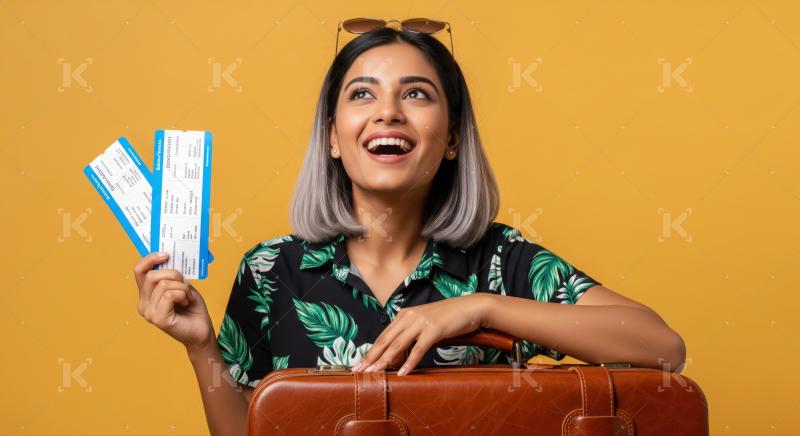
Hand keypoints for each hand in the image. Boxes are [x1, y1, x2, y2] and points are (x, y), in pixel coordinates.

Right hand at [133, 252, 213, 352]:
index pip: (139, 271)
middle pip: (152, 275)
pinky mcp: (158, 319)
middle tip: (185, 285)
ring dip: (182, 287)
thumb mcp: (182, 286)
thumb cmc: (193, 309)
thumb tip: (167, 259)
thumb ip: (172, 276)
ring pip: (164, 284)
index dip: (150, 259)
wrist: (202, 331)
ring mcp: (148, 312)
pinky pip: (169, 295)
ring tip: (187, 297)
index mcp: (146, 295)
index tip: (166, 255)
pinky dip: (183, 294)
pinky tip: (186, 302)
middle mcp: (143, 304)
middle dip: (174, 275)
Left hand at [351, 293, 492, 375]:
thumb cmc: (447, 318)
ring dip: (385, 361)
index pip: (383, 336)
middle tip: (359, 370)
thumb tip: (395, 358)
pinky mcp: (433, 330)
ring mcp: (421, 322)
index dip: (370, 351)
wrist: (469, 308)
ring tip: (374, 373)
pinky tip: (402, 373)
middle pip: (385, 340)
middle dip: (371, 357)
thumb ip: (409, 337)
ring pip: (398, 345)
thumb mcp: (423, 325)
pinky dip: (409, 362)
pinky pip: (418, 349)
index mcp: (404, 315)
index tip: (359, 363)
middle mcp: (409, 317)